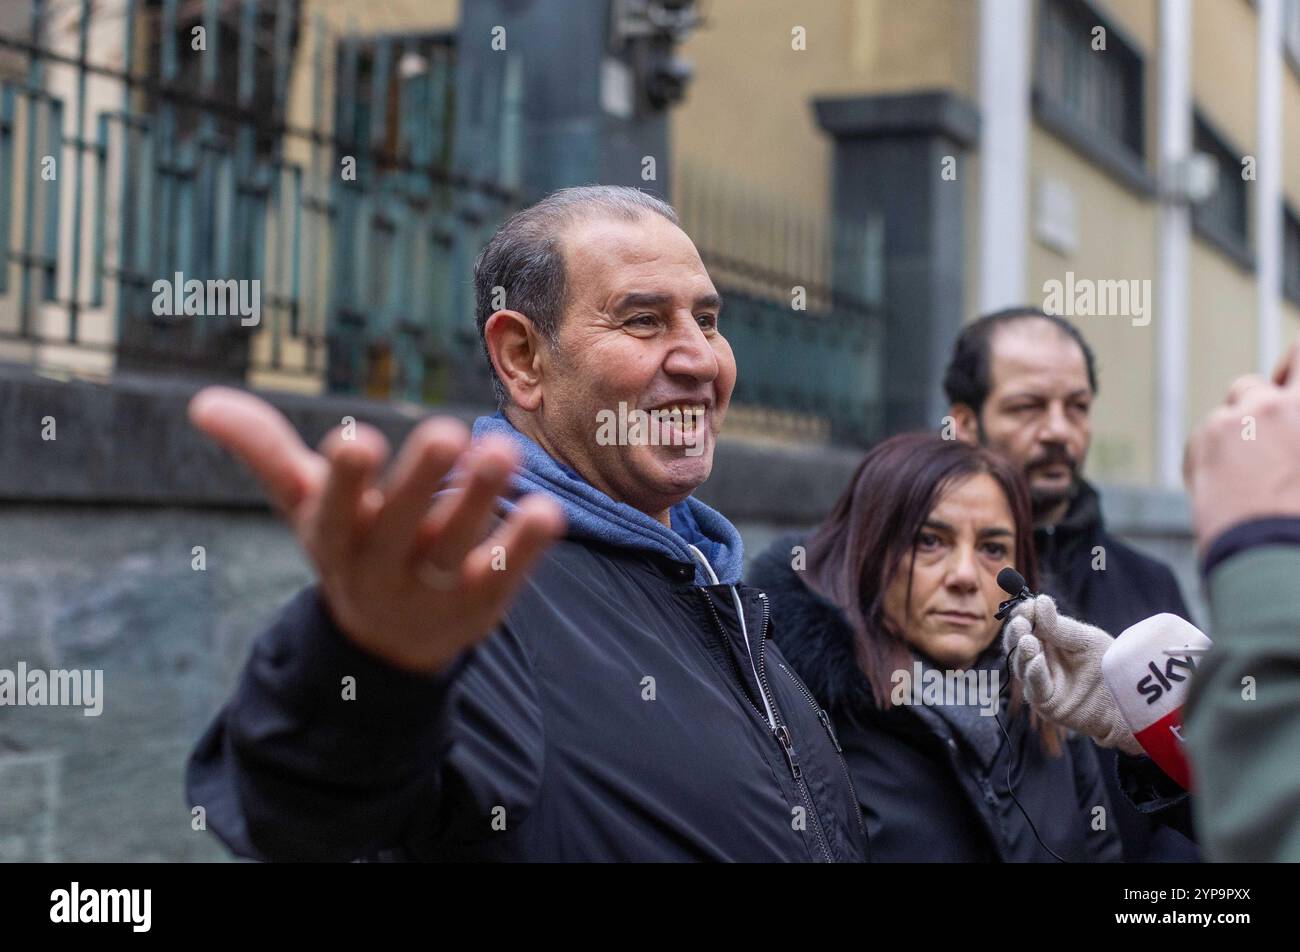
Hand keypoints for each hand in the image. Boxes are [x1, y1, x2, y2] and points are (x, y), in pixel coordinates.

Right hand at [189, 386, 564, 672]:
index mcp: (334, 538)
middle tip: (445, 431)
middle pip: (398, 527)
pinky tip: (547, 510)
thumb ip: (265, 452)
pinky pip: (501, 579)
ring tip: (505, 452)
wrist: (385, 643)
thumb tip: (201, 402)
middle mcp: (380, 567)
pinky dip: (522, 549)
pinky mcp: (478, 608)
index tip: (354, 439)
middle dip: (420, 482)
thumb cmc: (347, 545)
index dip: (345, 481)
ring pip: (455, 548)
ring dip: (479, 502)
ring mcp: (431, 591)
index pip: (333, 511)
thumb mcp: (304, 504)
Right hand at [1003, 594, 1141, 754]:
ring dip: (1023, 652)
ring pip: (1021, 665)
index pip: (1027, 623)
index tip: (1026, 606)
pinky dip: (1033, 673)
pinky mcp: (1045, 702)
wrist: (1127, 700)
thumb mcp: (1085, 641)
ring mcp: (1039, 681)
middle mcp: (1038, 658)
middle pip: (1016, 643)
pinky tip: (1036, 661)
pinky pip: (1034, 687)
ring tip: (1028, 640)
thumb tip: (1039, 600)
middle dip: (1016, 632)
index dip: (1023, 614)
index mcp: (1047, 639)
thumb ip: (1060, 627)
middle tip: (1020, 622)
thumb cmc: (1107, 666)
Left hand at [1184, 342, 1299, 548]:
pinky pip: (1202, 440)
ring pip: (1224, 417)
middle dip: (1250, 408)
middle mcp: (1277, 405)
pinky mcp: (1205, 438)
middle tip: (1254, 444)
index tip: (1285, 383)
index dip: (1290, 367)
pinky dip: (1208, 459)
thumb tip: (1290, 435)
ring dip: (1229, 440)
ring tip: (1242, 482)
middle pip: (1251, 386)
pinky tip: (1222, 490)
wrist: (1273, 553)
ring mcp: (1238, 418)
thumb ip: (1295, 430)